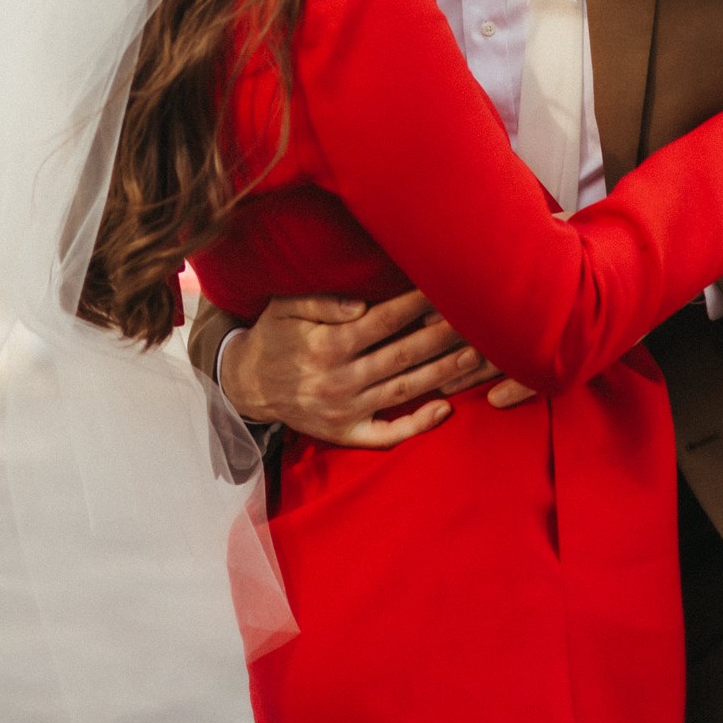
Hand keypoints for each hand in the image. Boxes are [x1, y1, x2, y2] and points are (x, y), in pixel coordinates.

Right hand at [218, 288, 481, 449]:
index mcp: (326, 345)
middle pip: (402, 355)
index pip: (383, 320)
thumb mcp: (285, 307)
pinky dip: (416, 426)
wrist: (248, 384)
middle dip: (441, 336)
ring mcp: (344, 411)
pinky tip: (445, 410)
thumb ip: (320, 301)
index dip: (416, 304)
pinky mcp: (345, 434)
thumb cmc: (274, 335)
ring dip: (442, 373)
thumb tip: (360, 304)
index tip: (444, 286)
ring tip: (474, 356)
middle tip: (475, 319)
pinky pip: (387, 435)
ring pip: (403, 390)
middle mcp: (338, 380)